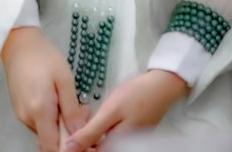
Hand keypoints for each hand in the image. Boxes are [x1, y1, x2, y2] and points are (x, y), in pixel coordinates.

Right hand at [0, 26, 88, 151]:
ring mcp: (21, 115)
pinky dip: (50, 119)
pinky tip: (58, 100)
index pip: (52, 147)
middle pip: (49, 140)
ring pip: (44, 132)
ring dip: (59, 125)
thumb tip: (79, 133)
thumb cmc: (44, 58)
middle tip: (82, 112)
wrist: (20, 44)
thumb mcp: (64, 79)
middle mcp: (27, 119)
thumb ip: (71, 109)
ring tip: (71, 103)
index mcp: (40, 111)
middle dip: (67, 133)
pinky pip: (38, 123)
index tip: (82, 137)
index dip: (68, 148)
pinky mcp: (19, 110)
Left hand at [62, 69, 188, 150]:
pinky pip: (108, 136)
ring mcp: (126, 143)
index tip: (69, 128)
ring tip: (87, 112)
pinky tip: (99, 113)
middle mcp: (121, 148)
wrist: (162, 86)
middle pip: (94, 148)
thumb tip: (69, 149)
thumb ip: (90, 132)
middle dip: (83, 135)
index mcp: (114, 147)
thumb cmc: (138, 96)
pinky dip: (100, 126)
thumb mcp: (110, 111)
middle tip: (80, 116)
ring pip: (100, 142)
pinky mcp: (128, 135)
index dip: (75, 143)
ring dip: (90, 130)